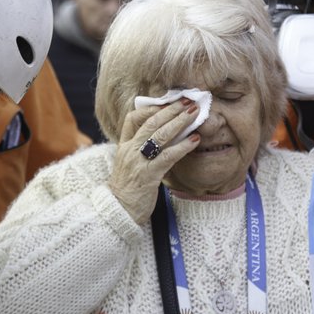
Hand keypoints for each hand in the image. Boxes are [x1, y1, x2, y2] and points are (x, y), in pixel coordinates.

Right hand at [108, 98, 200, 223]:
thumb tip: (164, 137)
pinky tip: (195, 140)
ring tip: (195, 114)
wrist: (119, 212)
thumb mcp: (130, 165)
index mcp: (124, 146)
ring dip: (180, 122)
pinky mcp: (148, 175)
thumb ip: (141, 150)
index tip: (167, 102)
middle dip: (171, 109)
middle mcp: (129, 150)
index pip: (132, 119)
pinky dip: (183, 146)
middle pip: (150, 122)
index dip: (150, 108)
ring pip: (160, 135)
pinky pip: (167, 156)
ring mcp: (138, 162)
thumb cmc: (129, 189)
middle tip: (188, 101)